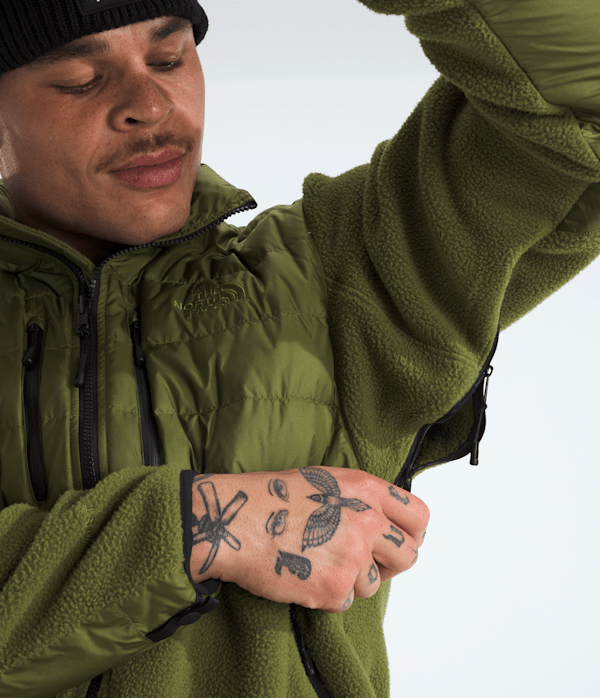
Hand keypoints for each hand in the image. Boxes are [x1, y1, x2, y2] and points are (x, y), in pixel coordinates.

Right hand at [189, 467, 428, 612]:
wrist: (238, 522)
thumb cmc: (273, 498)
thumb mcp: (327, 480)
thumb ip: (363, 499)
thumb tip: (384, 522)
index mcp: (366, 490)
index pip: (418, 516)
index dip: (411, 533)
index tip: (399, 540)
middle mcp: (366, 521)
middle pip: (407, 556)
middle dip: (390, 563)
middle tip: (366, 562)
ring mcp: (353, 556)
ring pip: (375, 583)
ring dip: (353, 580)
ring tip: (320, 561)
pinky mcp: (335, 588)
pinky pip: (347, 601)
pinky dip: (330, 595)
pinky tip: (307, 574)